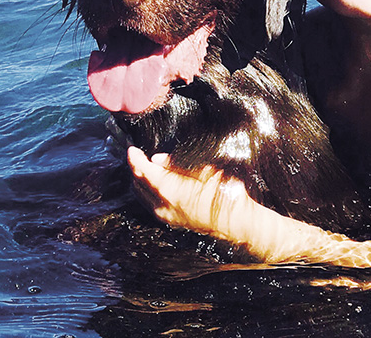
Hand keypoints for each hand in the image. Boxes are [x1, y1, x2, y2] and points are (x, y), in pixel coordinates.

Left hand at [126, 146, 252, 243]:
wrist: (238, 222)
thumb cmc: (226, 192)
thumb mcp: (205, 170)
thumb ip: (178, 164)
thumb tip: (158, 159)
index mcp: (169, 190)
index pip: (143, 171)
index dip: (135, 158)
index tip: (132, 149)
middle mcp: (163, 206)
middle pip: (139, 184)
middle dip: (136, 168)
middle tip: (138, 156)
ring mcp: (167, 216)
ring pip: (143, 197)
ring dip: (140, 181)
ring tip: (146, 168)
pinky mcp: (173, 222)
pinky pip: (151, 205)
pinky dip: (148, 192)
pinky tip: (156, 185)